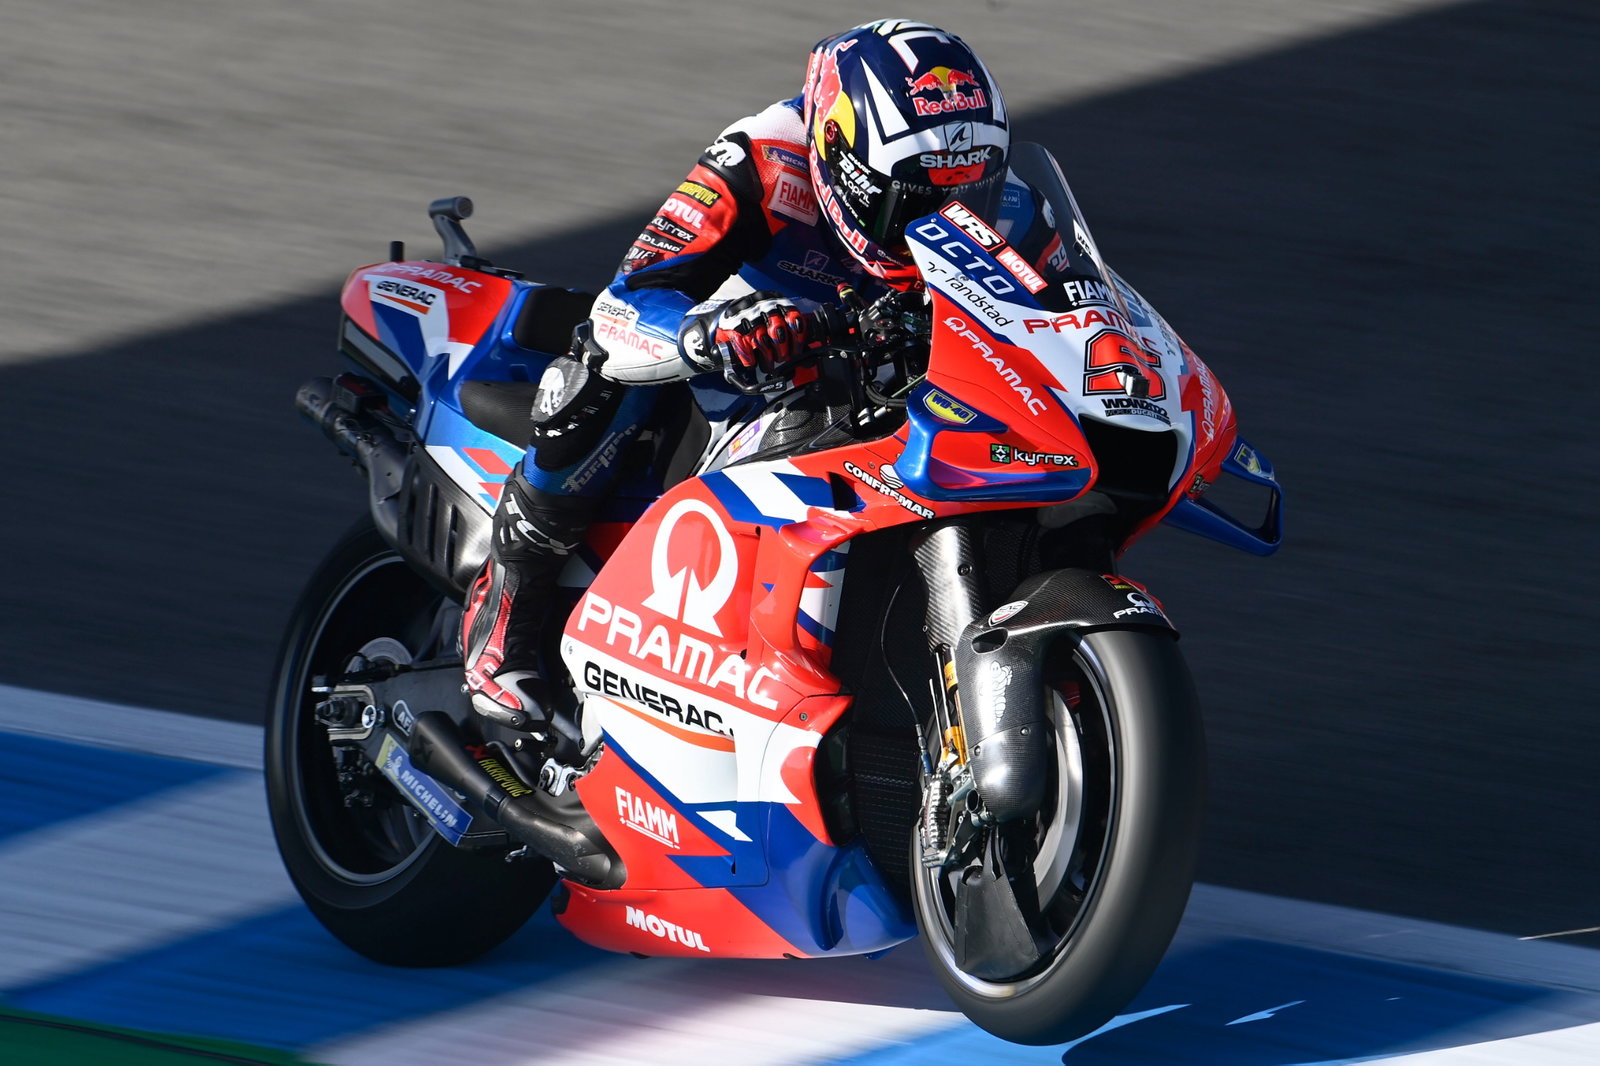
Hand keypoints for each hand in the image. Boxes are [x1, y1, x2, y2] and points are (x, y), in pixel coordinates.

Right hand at [682, 291, 812, 376]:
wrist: (726, 321)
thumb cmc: (757, 325)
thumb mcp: (775, 322)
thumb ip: (791, 334)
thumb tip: (810, 357)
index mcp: (777, 300)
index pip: (793, 316)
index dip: (797, 337)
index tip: (797, 351)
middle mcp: (762, 303)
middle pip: (778, 328)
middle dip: (782, 349)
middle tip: (782, 358)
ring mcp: (745, 313)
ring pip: (761, 339)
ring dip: (767, 357)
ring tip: (769, 365)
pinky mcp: (731, 325)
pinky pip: (743, 344)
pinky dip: (748, 357)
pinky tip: (751, 362)